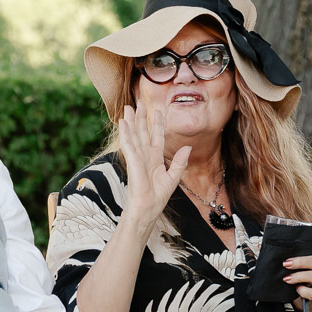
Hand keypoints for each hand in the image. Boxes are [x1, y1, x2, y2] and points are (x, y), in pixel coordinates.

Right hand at [118, 101, 191, 232]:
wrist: (148, 208)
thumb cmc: (158, 197)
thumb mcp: (173, 178)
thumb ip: (180, 162)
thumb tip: (188, 148)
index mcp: (155, 158)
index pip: (156, 136)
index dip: (158, 124)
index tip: (158, 111)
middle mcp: (145, 156)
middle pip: (143, 132)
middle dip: (141, 118)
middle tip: (140, 103)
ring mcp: (138, 158)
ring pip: (134, 135)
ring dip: (131, 121)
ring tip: (129, 107)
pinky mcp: (133, 162)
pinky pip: (129, 145)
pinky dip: (126, 133)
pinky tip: (123, 122)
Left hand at [283, 253, 311, 306]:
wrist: (308, 302)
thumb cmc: (300, 283)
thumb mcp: (297, 273)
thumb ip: (292, 267)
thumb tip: (279, 263)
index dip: (300, 258)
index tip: (286, 261)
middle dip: (299, 262)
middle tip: (285, 265)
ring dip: (299, 276)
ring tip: (286, 279)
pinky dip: (304, 291)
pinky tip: (296, 289)